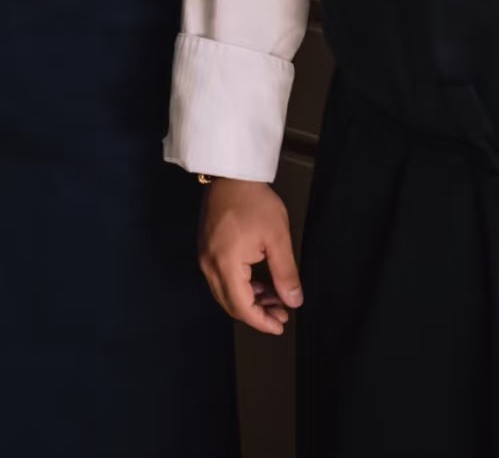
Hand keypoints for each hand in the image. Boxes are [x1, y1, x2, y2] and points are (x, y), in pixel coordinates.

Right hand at [198, 178, 302, 335]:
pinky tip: (258, 283)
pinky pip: (221, 279)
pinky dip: (240, 287)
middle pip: (231, 304)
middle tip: (282, 313)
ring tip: (275, 298)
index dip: (262, 322)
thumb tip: (294, 301)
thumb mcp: (277, 237)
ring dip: (249, 300)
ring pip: (226, 293)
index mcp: (226, 265)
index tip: (280, 326)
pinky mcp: (206, 248)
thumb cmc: (254, 201)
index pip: (242, 307)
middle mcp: (209, 266)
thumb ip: (286, 273)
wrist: (231, 173)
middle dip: (257, 313)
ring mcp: (204, 257)